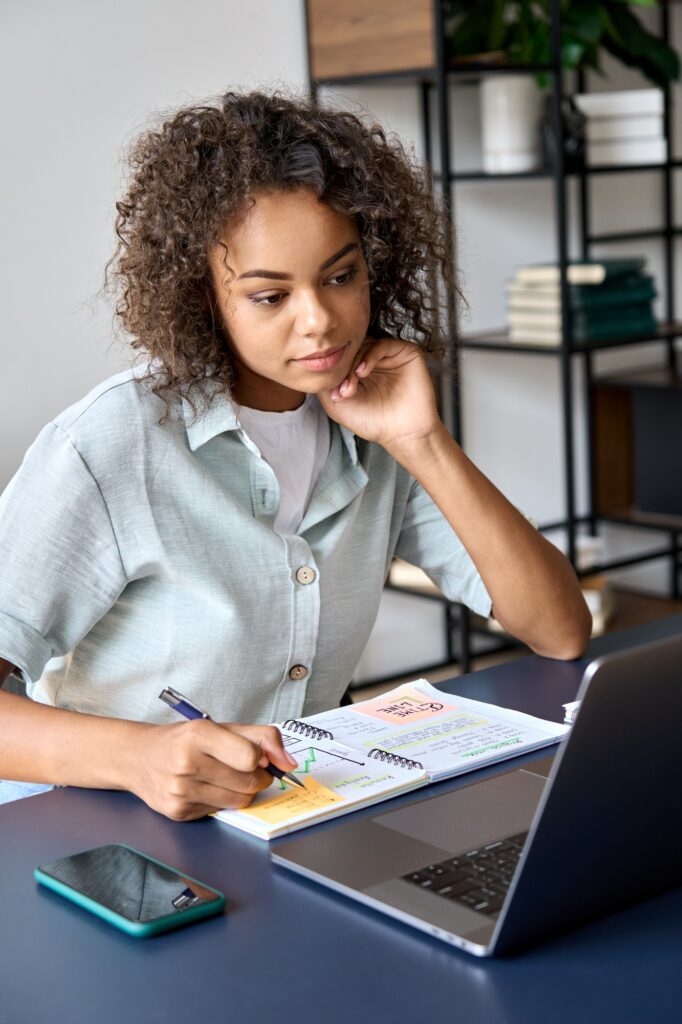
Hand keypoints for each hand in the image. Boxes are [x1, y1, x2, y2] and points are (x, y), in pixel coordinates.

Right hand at [129, 719, 297, 820]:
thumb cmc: (183, 740)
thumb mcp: (220, 726)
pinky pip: (220, 811)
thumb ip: (261, 738)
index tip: (255, 756)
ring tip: (226, 776)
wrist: (138, 757)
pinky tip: (207, 787)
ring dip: (243, 791)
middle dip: (258, 777)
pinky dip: (222, 801)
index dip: (260, 758)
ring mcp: (181, 791)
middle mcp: (187, 764)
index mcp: (199, 735)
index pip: (251, 757)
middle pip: (249, 782)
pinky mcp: (179, 812)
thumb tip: (289, 762)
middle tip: (247, 769)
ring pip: (239, 801)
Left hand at [318, 338, 441, 454]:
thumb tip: (311, 366)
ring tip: (352, 386)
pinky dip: (369, 356)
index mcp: (359, 370)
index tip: (333, 392)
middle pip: (351, 349)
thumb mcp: (336, 405)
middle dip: (343, 368)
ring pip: (364, 345)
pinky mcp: (406, 353)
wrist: (403, 434)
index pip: (341, 356)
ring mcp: (390, 356)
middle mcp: (375, 360)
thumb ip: (322, 385)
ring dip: (353, 365)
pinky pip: (383, 344)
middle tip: (342, 390)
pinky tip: (363, 373)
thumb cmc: (372, 422)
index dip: (334, 370)